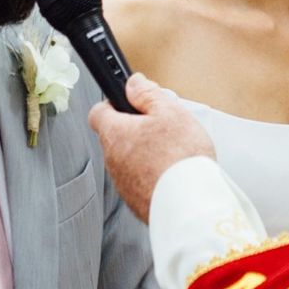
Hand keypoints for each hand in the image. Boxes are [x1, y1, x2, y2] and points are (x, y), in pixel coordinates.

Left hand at [89, 73, 213, 223]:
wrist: (189, 206)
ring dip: (144, 153)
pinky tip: (172, 172)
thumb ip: (148, 94)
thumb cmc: (179, 159)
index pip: (98, 112)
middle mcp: (112, 160)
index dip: (113, 103)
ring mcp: (122, 183)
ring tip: (172, 151)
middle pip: (116, 136)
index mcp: (115, 133)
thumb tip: (134, 83)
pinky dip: (151, 174)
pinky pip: (139, 180)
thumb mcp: (169, 112)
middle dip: (136, 129)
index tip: (131, 100)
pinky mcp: (135, 200)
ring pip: (128, 159)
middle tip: (161, 126)